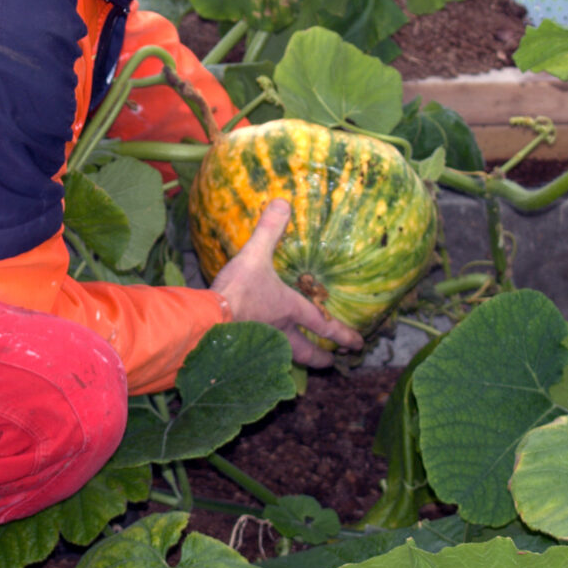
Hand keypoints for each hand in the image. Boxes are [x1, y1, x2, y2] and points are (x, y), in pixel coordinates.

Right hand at [208, 199, 363, 367]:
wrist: (209, 319)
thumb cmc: (238, 290)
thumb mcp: (255, 255)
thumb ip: (269, 229)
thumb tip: (283, 202)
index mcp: (289, 309)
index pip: (323, 324)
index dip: (343, 334)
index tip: (358, 344)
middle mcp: (280, 331)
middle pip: (306, 352)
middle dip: (321, 358)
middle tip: (332, 364)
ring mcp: (261, 344)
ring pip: (285, 358)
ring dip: (295, 361)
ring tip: (299, 365)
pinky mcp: (242, 351)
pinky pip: (261, 359)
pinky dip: (266, 361)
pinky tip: (260, 360)